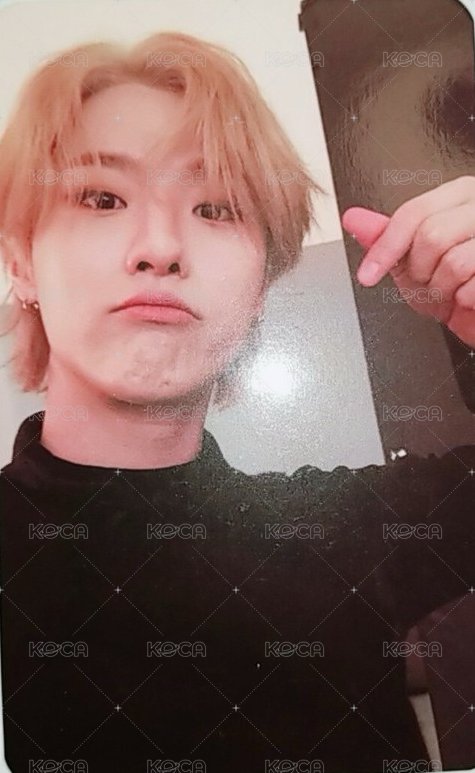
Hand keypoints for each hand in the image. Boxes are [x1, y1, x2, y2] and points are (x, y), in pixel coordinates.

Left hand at [341, 176, 474, 346]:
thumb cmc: (458, 284)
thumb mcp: (415, 261)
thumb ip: (387, 239)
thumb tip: (354, 219)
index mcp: (460, 196)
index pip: (413, 213)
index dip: (385, 248)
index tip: (368, 275)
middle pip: (431, 236)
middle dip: (420, 273)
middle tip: (428, 285)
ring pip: (454, 262)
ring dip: (443, 291)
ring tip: (450, 293)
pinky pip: (473, 286)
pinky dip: (464, 301)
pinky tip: (469, 297)